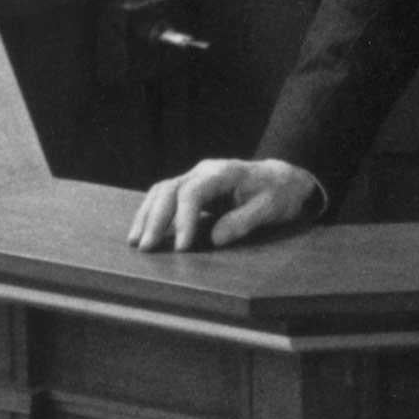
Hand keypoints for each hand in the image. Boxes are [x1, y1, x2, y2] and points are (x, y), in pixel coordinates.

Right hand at [127, 157, 320, 251]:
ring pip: (162, 189)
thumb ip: (244, 220)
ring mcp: (196, 176)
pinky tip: (142, 230)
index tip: (182, 248)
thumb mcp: (271, 208)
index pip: (194, 192)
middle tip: (146, 248)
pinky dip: (151, 211)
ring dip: (147, 215)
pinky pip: (165, 195)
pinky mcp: (192, 186)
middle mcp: (205, 170)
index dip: (184, 220)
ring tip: (136, 242)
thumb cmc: (279, 193)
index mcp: (225, 172)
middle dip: (157, 219)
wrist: (282, 178)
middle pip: (171, 189)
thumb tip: (214, 239)